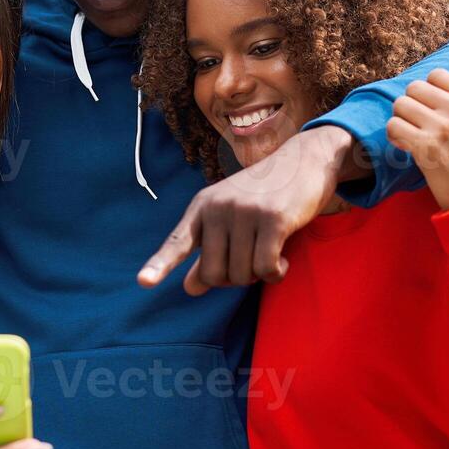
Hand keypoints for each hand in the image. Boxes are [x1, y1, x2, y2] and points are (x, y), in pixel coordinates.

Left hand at [137, 125, 357, 295]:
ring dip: (259, 274)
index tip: (144, 282)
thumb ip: (210, 253)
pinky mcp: (274, 219)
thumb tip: (189, 288)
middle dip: (234, 278)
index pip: (177, 241)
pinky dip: (275, 273)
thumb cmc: (265, 195)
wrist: (305, 160)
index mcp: (202, 207)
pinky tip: (284, 261)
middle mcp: (218, 207)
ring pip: (242, 274)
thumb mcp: (231, 219)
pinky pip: (266, 268)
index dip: (160, 264)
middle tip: (251, 260)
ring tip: (270, 252)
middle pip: (214, 274)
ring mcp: (245, 211)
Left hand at [385, 68, 448, 209]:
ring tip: (412, 135)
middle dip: (411, 105)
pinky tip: (406, 146)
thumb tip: (426, 87)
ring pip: (400, 104)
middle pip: (414, 87)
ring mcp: (442, 126)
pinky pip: (393, 126)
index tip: (430, 108)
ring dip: (401, 120)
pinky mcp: (426, 146)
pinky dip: (394, 136)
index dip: (427, 92)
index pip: (436, 75)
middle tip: (417, 124)